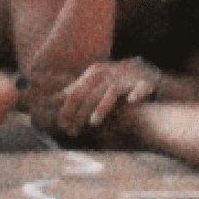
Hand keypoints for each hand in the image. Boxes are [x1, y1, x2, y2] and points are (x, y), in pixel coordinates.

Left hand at [46, 59, 162, 139]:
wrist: (141, 68)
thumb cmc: (112, 79)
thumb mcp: (93, 80)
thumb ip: (76, 88)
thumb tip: (54, 99)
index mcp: (94, 73)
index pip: (76, 92)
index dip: (67, 109)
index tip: (61, 124)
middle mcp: (109, 74)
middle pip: (90, 96)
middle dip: (79, 115)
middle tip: (72, 131)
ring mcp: (126, 79)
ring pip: (111, 94)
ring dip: (102, 108)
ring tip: (93, 123)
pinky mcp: (144, 84)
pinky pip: (141, 89)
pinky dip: (137, 95)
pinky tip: (131, 101)